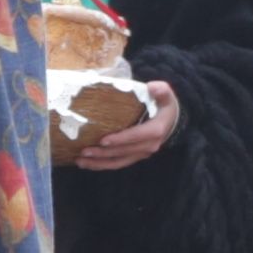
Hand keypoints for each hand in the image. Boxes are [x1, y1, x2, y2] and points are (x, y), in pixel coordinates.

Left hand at [59, 79, 177, 170]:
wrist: (171, 121)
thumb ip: (161, 90)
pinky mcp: (135, 156)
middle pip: (123, 151)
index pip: (136, 137)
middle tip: (83, 151)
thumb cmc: (164, 106)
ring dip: (99, 163)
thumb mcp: (166, 96)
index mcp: (155, 131)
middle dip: (103, 153)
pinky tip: (87, 164)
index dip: (120, 140)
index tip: (103, 140)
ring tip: (80, 161)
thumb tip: (152, 87)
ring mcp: (141, 153)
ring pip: (118, 161)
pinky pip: (118, 164)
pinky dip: (103, 165)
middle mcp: (149, 146)